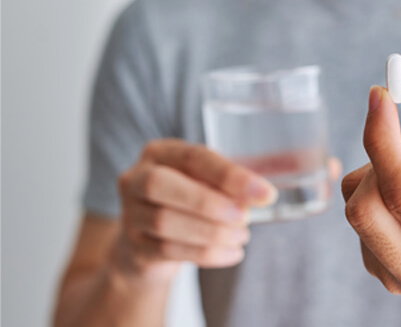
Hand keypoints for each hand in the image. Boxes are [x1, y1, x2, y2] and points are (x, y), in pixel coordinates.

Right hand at [111, 139, 277, 282]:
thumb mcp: (206, 182)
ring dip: (211, 232)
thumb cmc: (187, 202)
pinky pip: (168, 250)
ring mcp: (130, 214)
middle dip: (208, 202)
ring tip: (242, 236)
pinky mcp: (134, 246)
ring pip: (164, 221)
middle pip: (162, 185)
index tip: (265, 193)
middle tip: (244, 216)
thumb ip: (231, 183)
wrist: (149, 243)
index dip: (230, 175)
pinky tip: (233, 253)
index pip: (193, 157)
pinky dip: (207, 253)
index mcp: (160, 153)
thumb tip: (263, 193)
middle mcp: (136, 178)